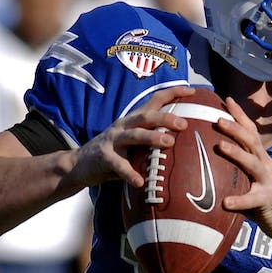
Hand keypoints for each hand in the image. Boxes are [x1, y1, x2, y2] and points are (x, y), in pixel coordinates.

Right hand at [67, 85, 194, 189]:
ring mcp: (113, 140)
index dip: (173, 93)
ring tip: (168, 143)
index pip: (154, 101)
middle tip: (184, 124)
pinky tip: (140, 181)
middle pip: (146, 116)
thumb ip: (153, 140)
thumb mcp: (134, 143)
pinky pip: (118, 165)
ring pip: (134, 135)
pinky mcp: (103, 157)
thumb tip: (186, 145)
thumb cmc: (115, 154)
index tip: (192, 90)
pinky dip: (129, 173)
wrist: (79, 164)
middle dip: (165, 118)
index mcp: (134, 120)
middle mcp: (124, 126)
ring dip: (152, 138)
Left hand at [213, 97, 271, 240]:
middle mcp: (266, 165)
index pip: (250, 132)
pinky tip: (226, 201)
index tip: (226, 99)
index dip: (239, 115)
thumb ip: (234, 170)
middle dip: (235, 128)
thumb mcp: (250, 180)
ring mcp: (269, 181)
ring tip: (220, 146)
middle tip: (218, 118)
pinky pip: (253, 199)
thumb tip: (205, 162)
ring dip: (236, 153)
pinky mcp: (268, 200)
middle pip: (251, 141)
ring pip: (253, 163)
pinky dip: (239, 199)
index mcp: (261, 158)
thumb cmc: (263, 201)